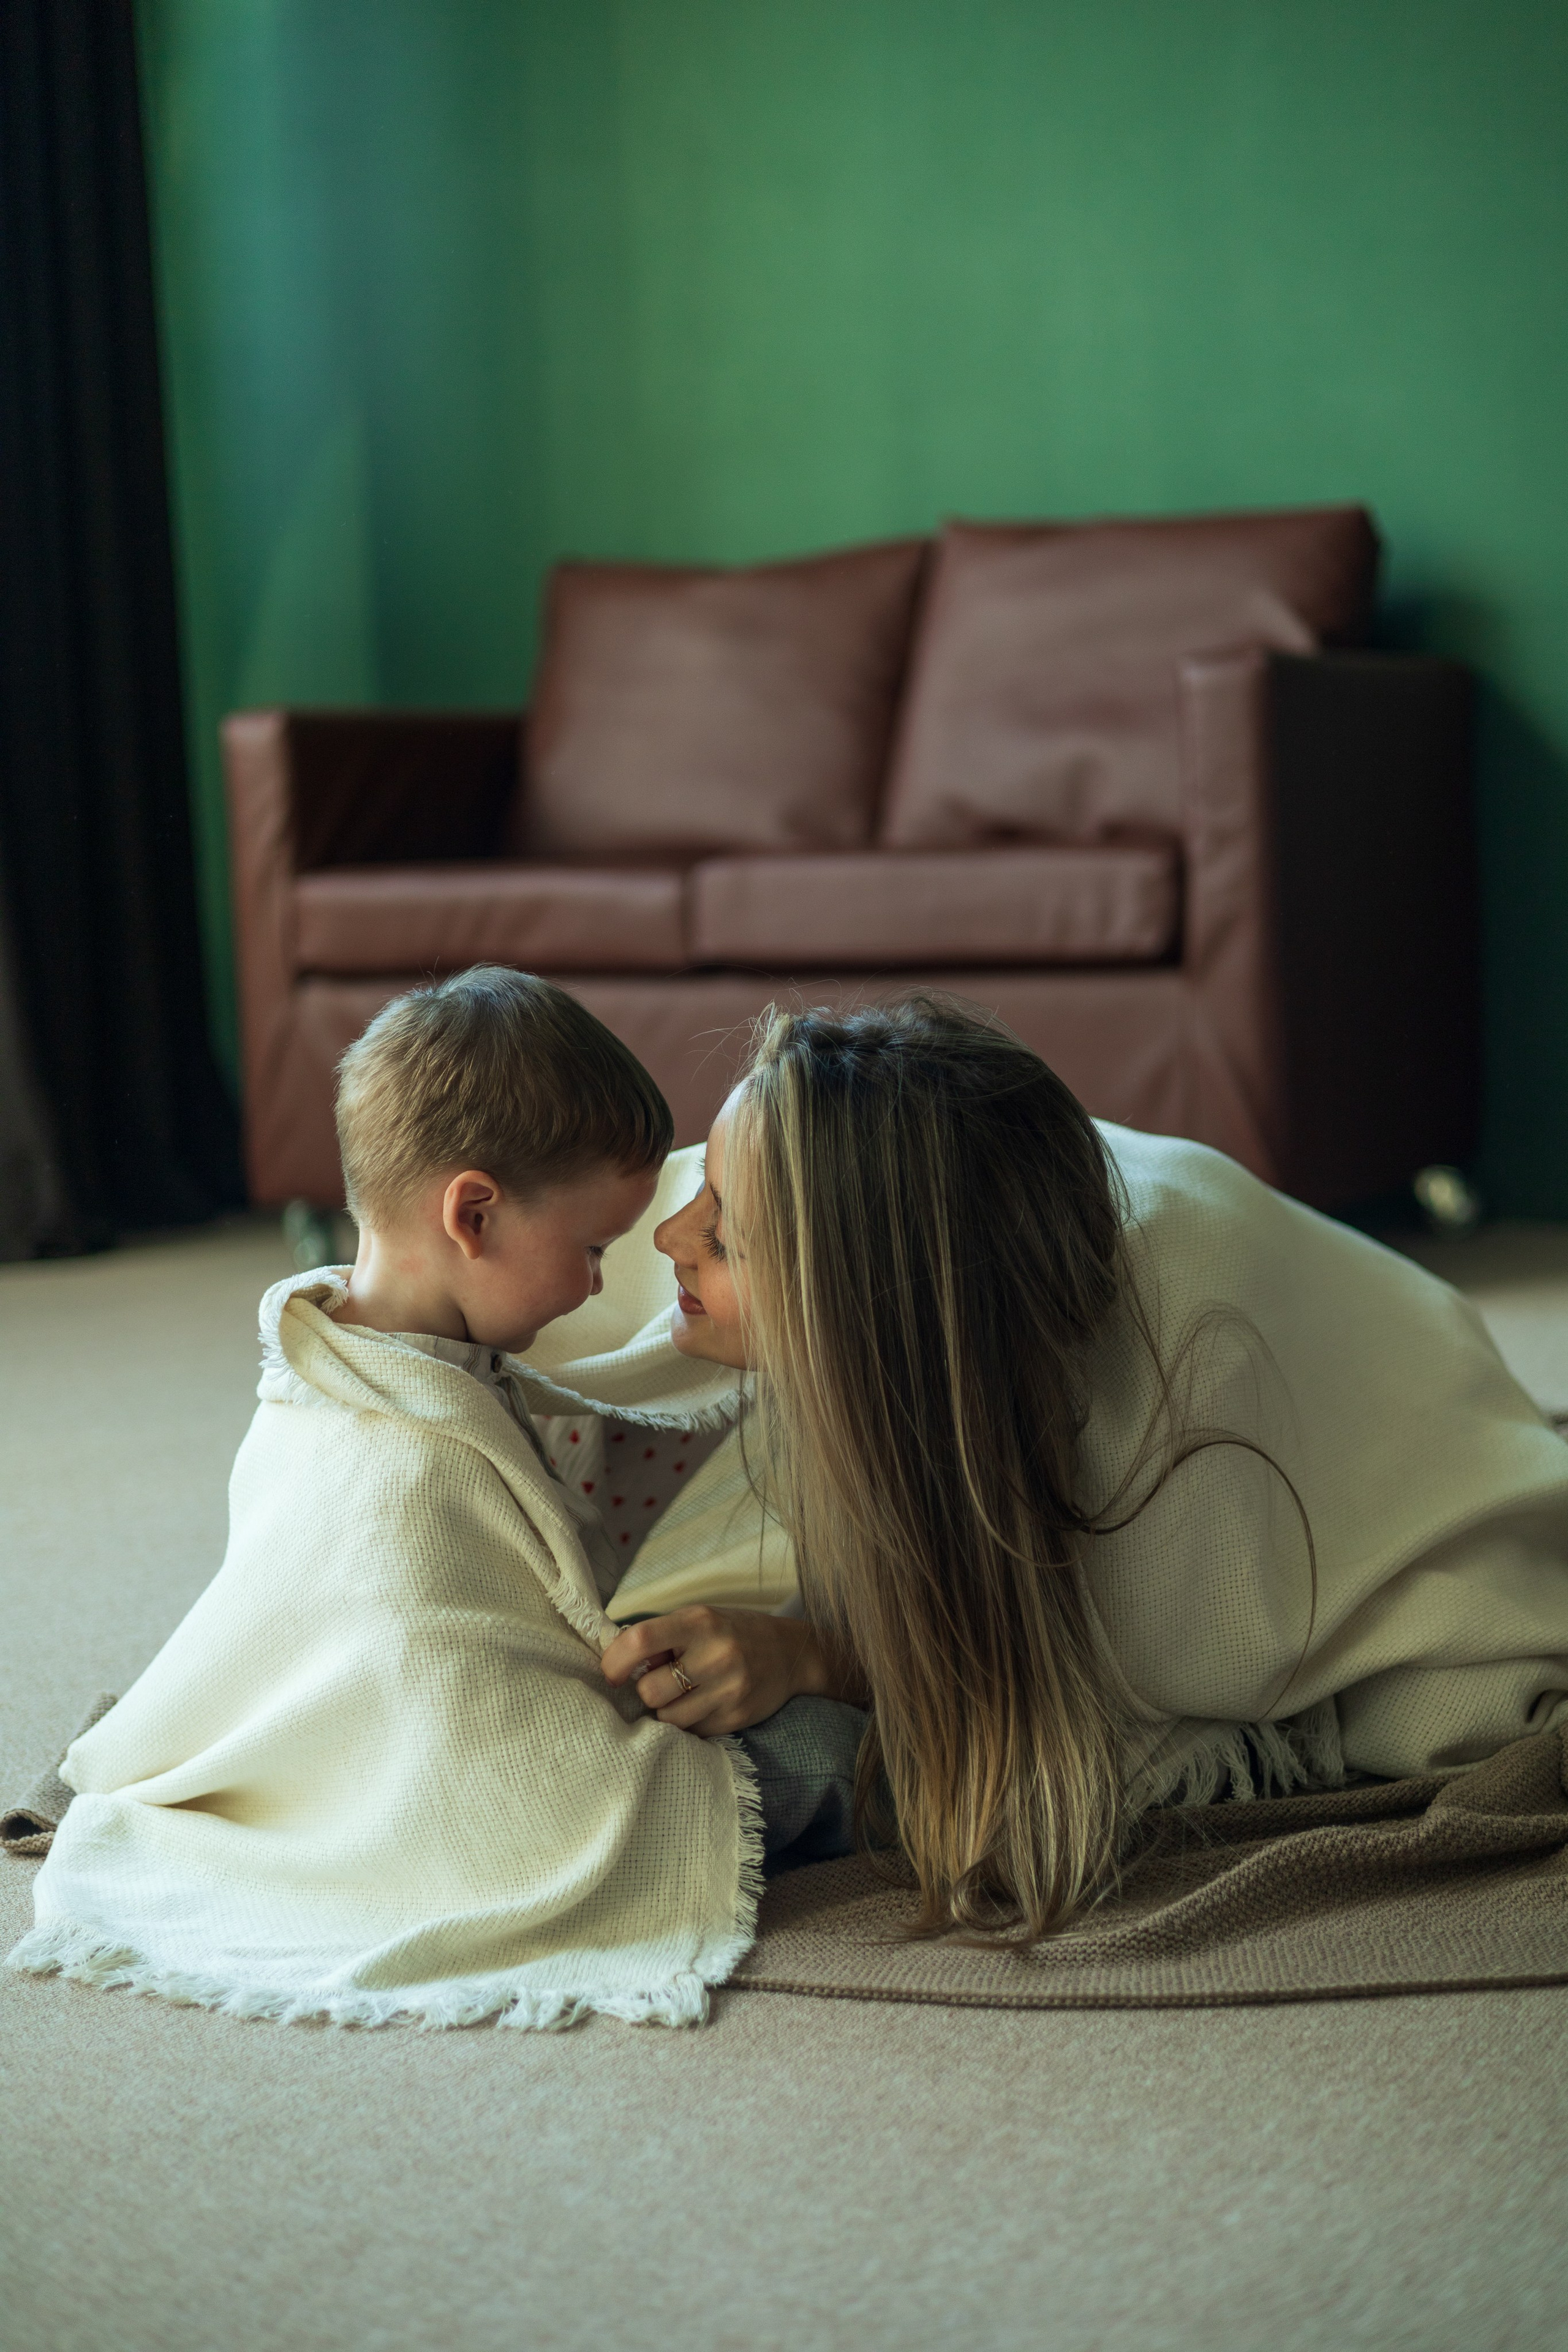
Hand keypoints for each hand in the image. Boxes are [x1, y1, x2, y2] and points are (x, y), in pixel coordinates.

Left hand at [600, 1605, 837, 1735]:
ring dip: (667, 1710)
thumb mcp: (699, 1619)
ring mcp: (729, 1689)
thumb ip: (661, 1637)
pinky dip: (690, 1723)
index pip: (640, 1640)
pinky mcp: (737, 1717)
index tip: (612, 1673)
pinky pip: (692, 1733)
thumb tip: (614, 1661)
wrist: (792, 1653)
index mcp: (699, 1621)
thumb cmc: (732, 1633)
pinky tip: (705, 1704)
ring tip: (685, 1694)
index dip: (615, 1661)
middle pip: (650, 1690)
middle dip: (648, 1690)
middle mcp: (716, 1654)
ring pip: (668, 1718)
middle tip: (662, 1682)